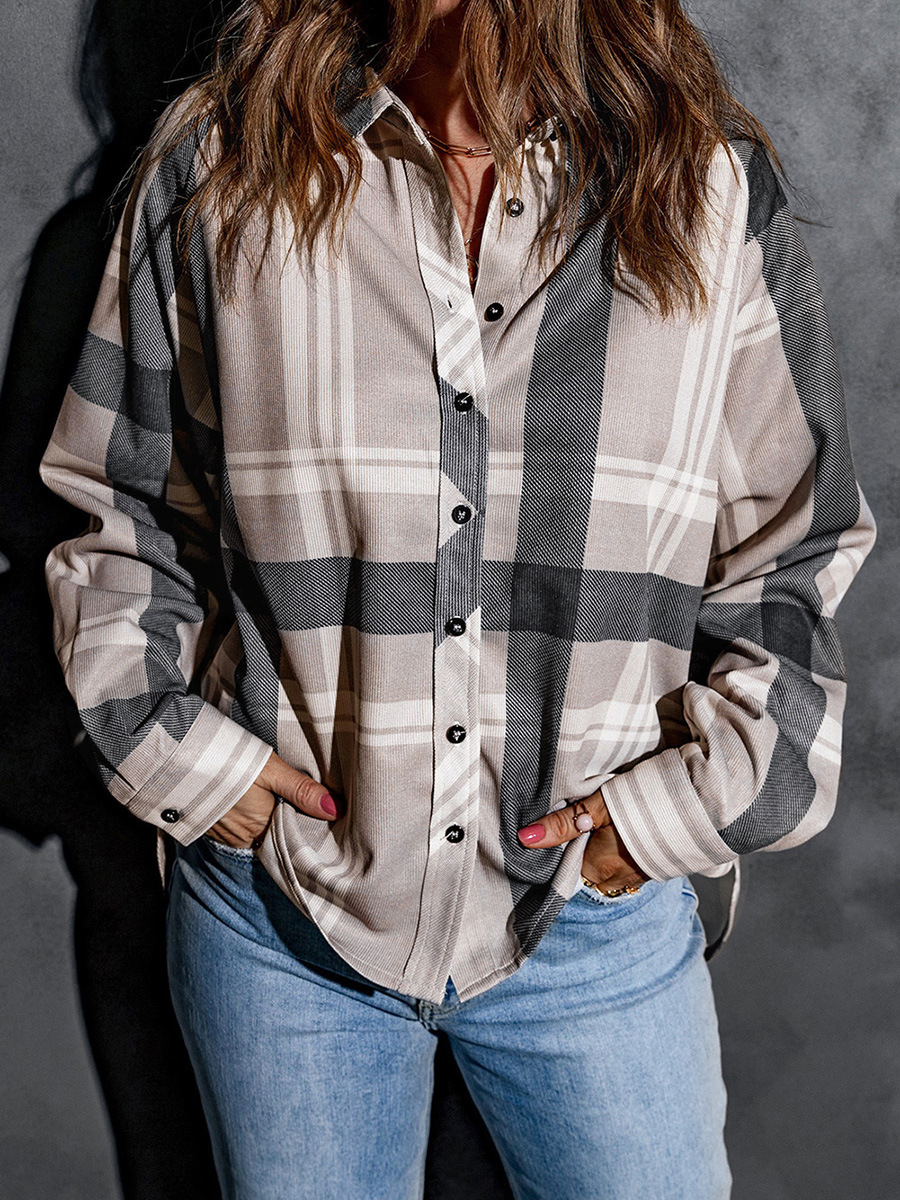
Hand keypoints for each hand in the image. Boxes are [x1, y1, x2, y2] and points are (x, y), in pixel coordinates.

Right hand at [202, 750, 342, 848]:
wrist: (177, 759)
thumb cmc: (228, 762)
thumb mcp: (271, 771)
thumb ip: (302, 790)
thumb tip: (335, 810)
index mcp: (261, 826)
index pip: (289, 835)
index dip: (301, 824)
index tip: (315, 815)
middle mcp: (242, 837)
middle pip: (271, 834)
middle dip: (282, 821)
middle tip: (293, 801)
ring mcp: (222, 834)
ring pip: (252, 831)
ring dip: (260, 818)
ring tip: (269, 798)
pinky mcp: (207, 825)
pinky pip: (233, 827)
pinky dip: (241, 816)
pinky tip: (244, 800)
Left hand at [517, 787, 649, 895]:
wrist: (696, 807)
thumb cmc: (643, 805)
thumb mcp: (596, 807)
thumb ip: (562, 824)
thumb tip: (525, 838)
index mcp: (596, 869)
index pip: (563, 864)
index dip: (558, 845)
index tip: (560, 827)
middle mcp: (614, 881)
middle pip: (582, 866)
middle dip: (579, 847)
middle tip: (584, 820)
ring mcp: (634, 878)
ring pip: (602, 866)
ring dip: (599, 848)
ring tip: (603, 823)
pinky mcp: (650, 870)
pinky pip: (622, 865)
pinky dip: (618, 851)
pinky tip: (623, 831)